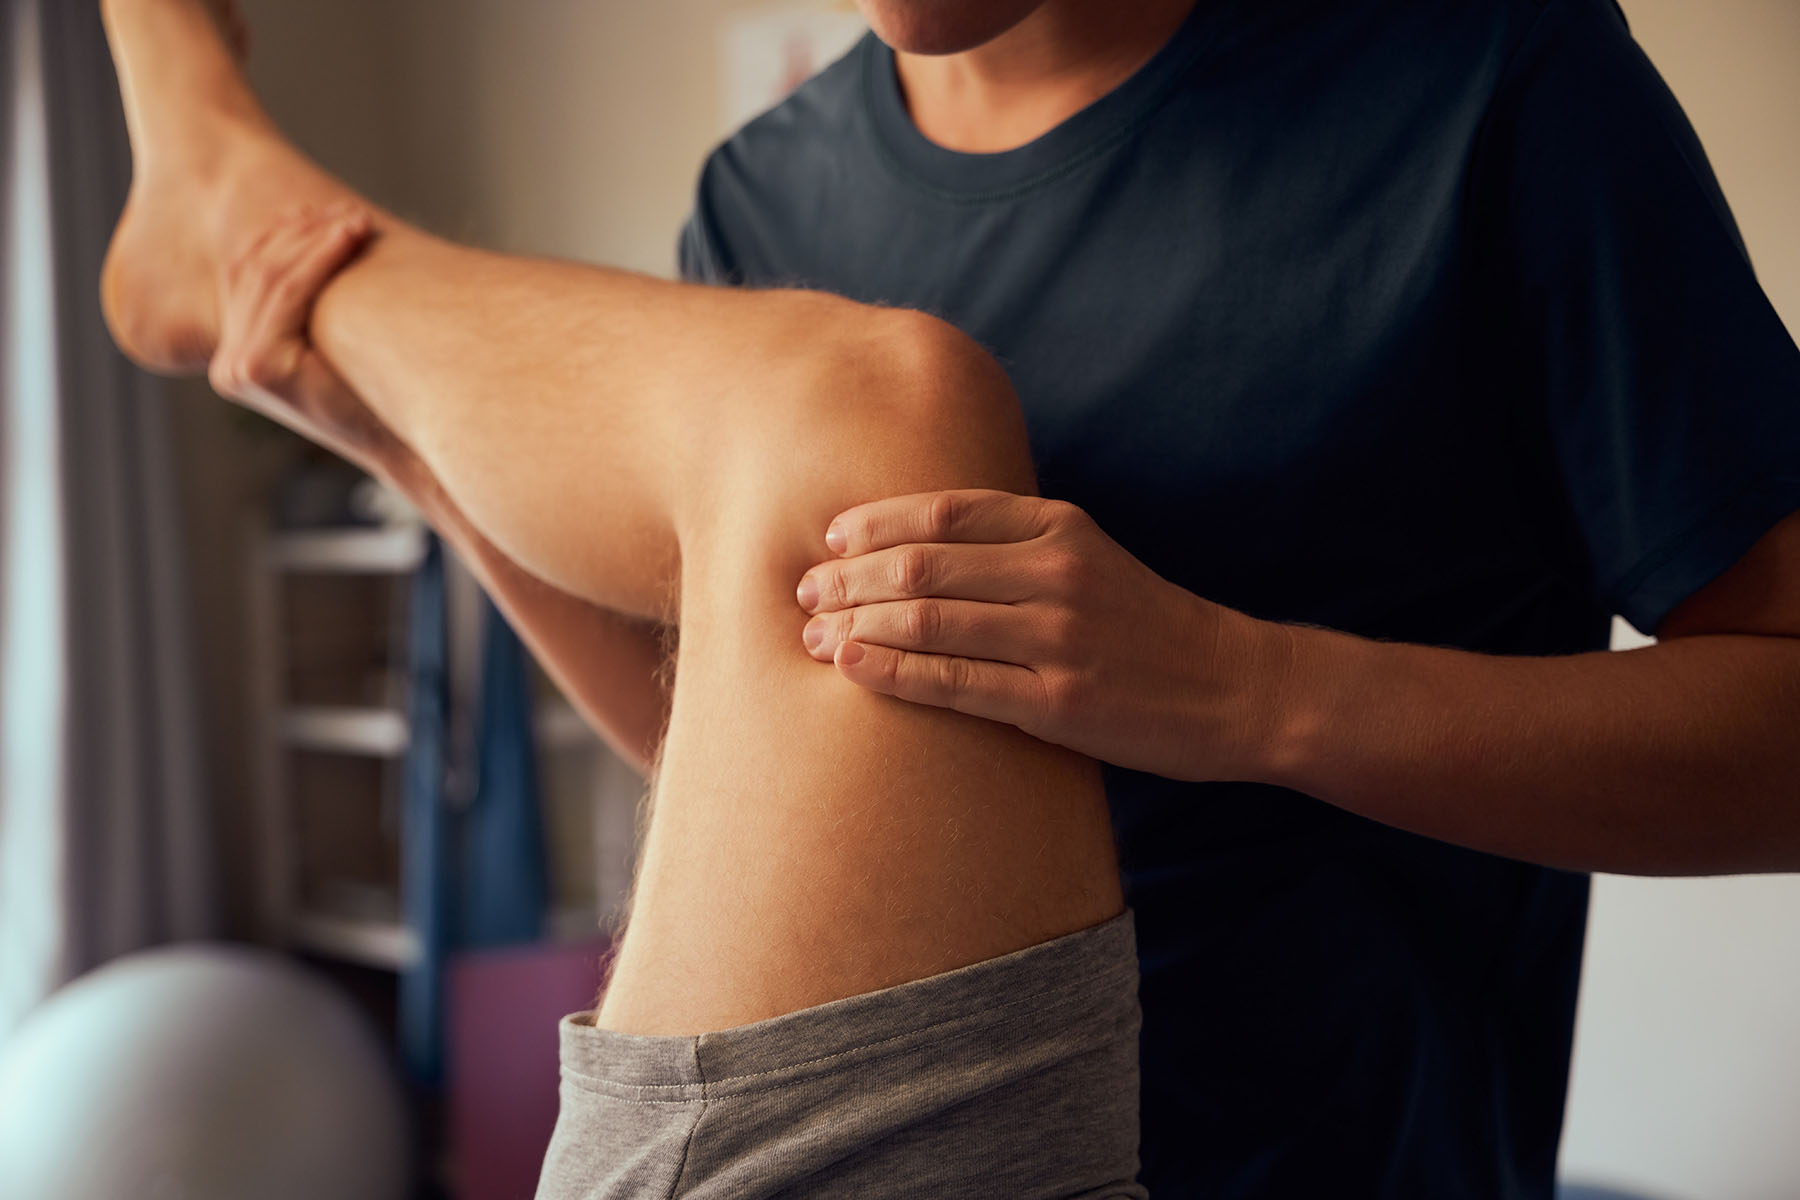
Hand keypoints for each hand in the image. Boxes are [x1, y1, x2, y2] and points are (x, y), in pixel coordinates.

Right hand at [208, 202, 391, 464]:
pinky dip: (319, 261)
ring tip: (355, 220)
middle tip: (347, 210)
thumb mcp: (333, 343)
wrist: (399, 444)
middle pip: (254, 271)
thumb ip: (309, 306)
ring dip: (315, 240)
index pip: (246, 276)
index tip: (325, 210)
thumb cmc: (379, 395)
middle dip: (301, 233)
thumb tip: (322, 235)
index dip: (283, 236)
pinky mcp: (259, 368)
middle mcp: (229, 364)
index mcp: (236, 356)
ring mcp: (238, 368)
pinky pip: (288, 297)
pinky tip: (347, 239)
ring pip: (272, 279)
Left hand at [795, 489, 1281, 779]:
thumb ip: (1018, 547)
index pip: (944, 510)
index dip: (874, 523)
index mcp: (1059, 528)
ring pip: (927, 621)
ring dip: (854, 625)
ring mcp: (1058, 637)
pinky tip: (850, 668)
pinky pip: (954, 683)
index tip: (830, 540)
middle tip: (803, 592)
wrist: (1237, 687)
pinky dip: (891, 674)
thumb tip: (921, 547)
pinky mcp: (1058, 702)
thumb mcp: (1091, 559)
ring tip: (811, 636)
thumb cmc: (1148, 626)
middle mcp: (1055, 572)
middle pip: (921, 564)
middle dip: (848, 578)